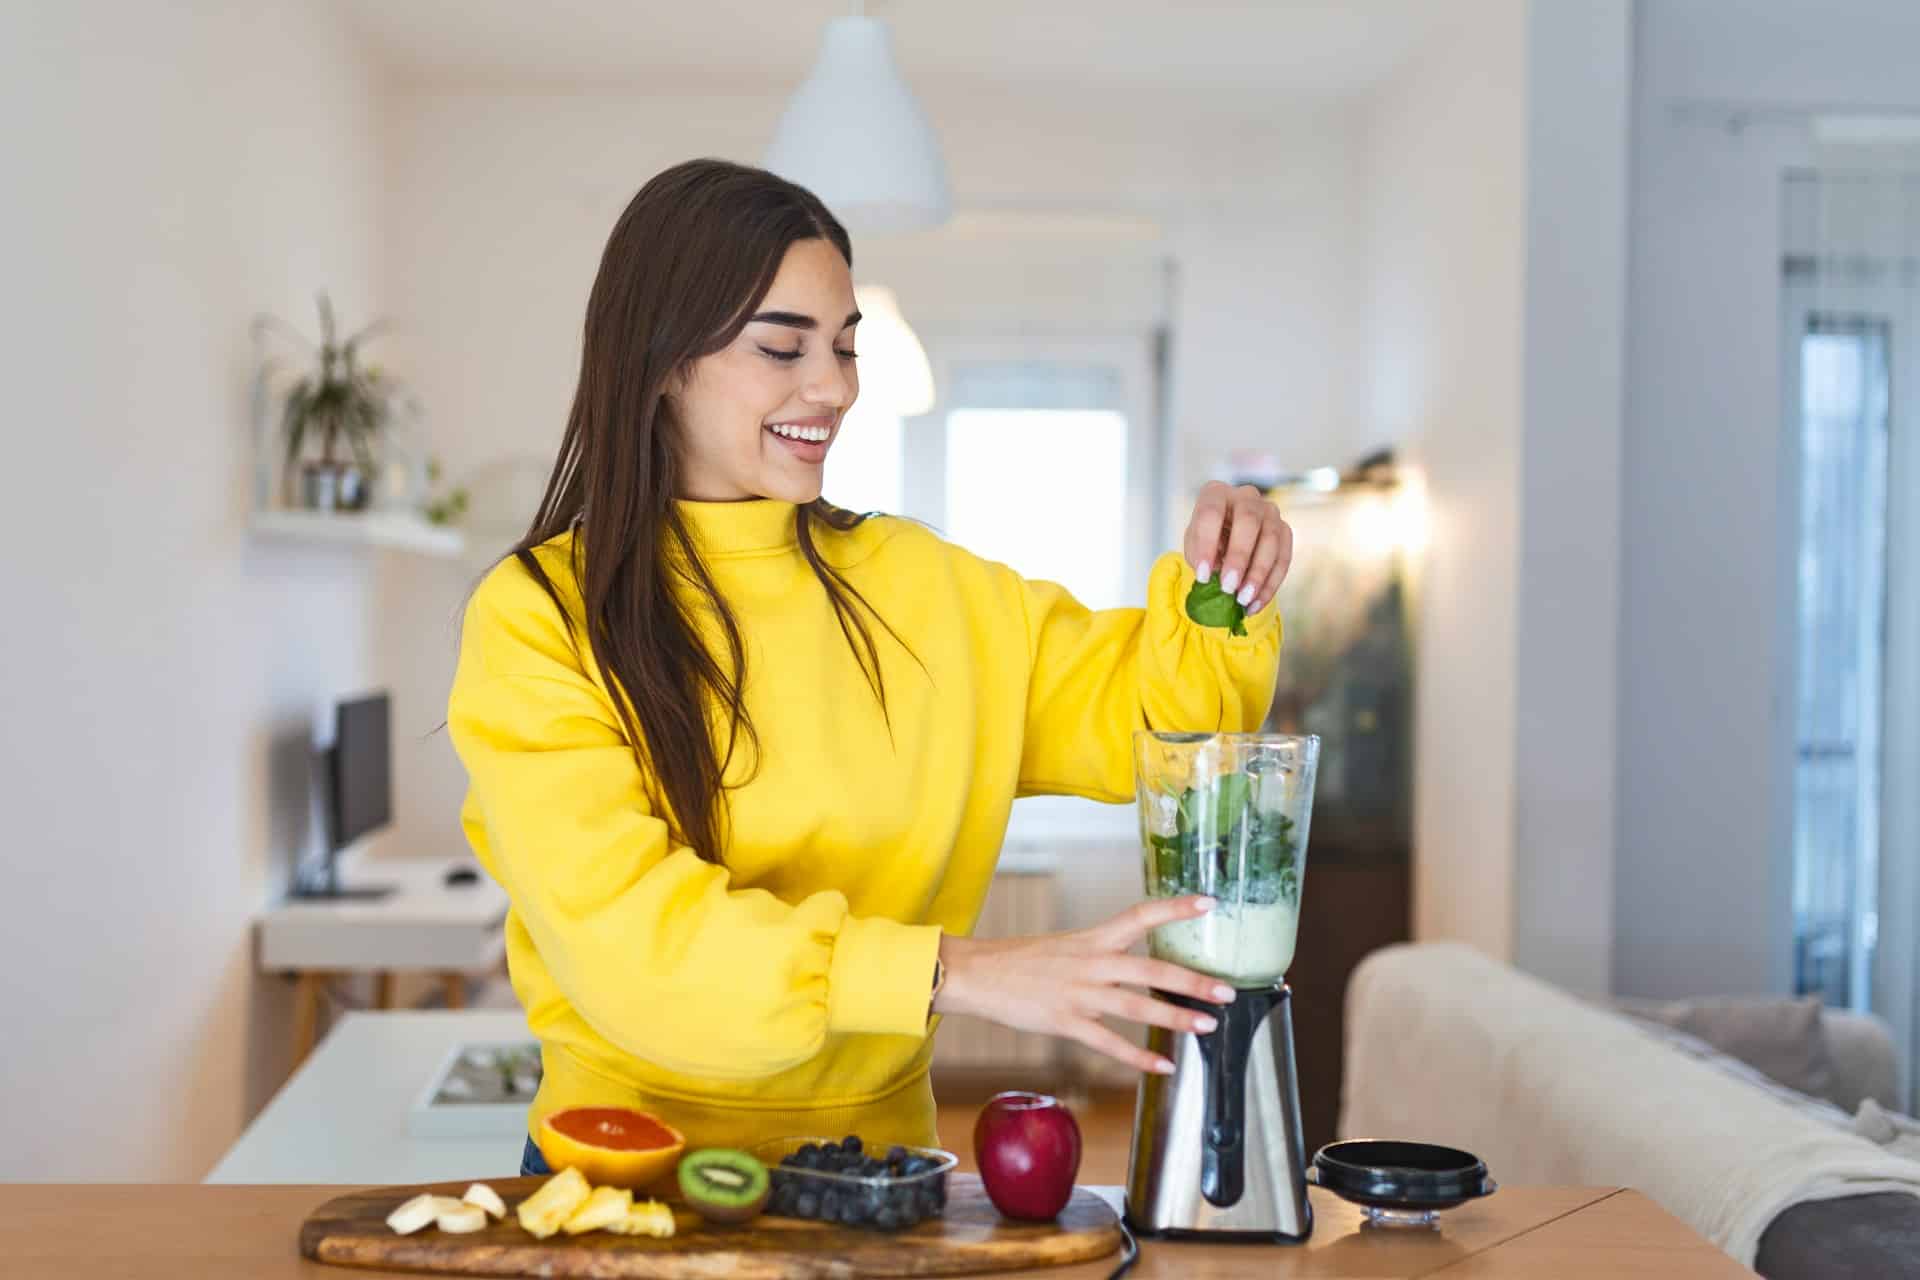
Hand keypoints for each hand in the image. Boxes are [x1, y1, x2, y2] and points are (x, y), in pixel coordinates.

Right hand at [933, 896, 1237, 1075]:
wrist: (975, 974)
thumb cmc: (1020, 961)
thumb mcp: (1065, 946)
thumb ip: (1099, 955)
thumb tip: (1132, 965)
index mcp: (1092, 938)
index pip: (1141, 915)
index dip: (1176, 908)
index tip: (1209, 902)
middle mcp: (1091, 962)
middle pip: (1151, 968)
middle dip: (1193, 980)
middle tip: (1227, 990)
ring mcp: (1080, 994)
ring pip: (1138, 1006)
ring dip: (1176, 1018)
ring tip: (1207, 1026)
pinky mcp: (1066, 1022)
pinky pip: (1110, 1043)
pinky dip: (1139, 1057)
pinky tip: (1164, 1066)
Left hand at [1182, 482, 1292, 614]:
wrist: (1227, 539)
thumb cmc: (1207, 541)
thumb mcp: (1195, 547)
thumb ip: (1201, 557)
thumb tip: (1216, 575)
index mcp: (1216, 493)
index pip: (1211, 512)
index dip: (1207, 544)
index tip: (1202, 576)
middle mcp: (1246, 496)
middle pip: (1248, 521)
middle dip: (1239, 558)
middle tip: (1228, 588)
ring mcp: (1270, 512)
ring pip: (1271, 540)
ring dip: (1258, 574)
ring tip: (1243, 600)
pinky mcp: (1285, 530)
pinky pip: (1283, 557)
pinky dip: (1270, 584)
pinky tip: (1255, 604)